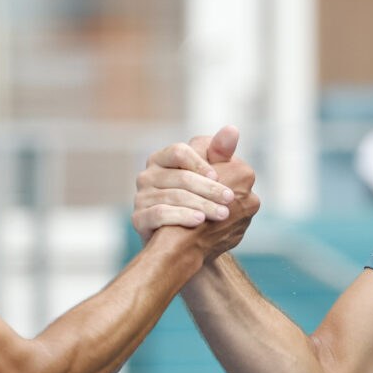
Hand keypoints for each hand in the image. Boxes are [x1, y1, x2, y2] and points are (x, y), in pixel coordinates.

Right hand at [133, 125, 259, 243]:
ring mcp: (140, 197)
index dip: (200, 163)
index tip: (218, 176)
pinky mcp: (138, 218)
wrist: (181, 243)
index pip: (179, 152)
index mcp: (161, 160)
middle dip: (208, 188)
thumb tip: (233, 129)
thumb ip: (219, 153)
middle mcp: (147, 176)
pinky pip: (160, 214)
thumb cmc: (196, 201)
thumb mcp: (209, 175)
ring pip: (174, 196)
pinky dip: (181, 216)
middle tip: (230, 199)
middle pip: (180, 177)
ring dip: (202, 204)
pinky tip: (199, 221)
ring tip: (222, 214)